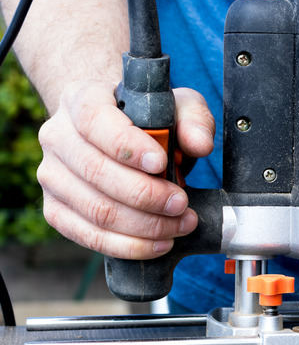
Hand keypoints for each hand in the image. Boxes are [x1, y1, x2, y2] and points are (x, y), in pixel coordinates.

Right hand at [37, 81, 214, 258]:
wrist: (117, 132)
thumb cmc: (149, 118)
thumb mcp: (177, 106)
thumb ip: (193, 119)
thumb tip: (200, 144)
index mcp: (81, 99)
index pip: (95, 121)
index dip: (128, 147)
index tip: (162, 164)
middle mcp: (57, 136)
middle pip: (96, 172)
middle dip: (146, 195)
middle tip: (182, 204)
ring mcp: (51, 175)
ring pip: (95, 209)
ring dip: (144, 226)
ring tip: (180, 225)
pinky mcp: (55, 208)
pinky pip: (87, 235)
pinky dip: (127, 245)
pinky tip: (158, 244)